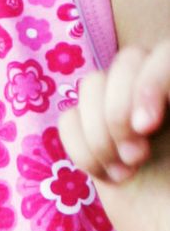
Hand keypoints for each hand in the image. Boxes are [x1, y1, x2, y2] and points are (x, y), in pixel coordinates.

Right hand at [62, 41, 169, 230]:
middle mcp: (159, 97)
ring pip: (92, 85)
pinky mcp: (97, 140)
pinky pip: (69, 120)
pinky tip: (109, 176)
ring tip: (125, 170)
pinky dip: (81, 149)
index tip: (146, 125)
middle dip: (120, 110)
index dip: (150, 79)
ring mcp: (126, 116)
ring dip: (100, 132)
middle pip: (127, 60)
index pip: (165, 55)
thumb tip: (144, 120)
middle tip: (137, 157)